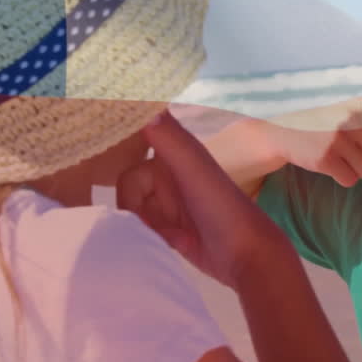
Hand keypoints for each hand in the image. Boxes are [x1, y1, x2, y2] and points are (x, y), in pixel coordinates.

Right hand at [118, 110, 293, 289]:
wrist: (246, 256)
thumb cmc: (223, 208)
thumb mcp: (196, 169)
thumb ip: (171, 138)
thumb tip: (144, 105)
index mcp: (174, 152)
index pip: (133, 143)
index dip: (122, 149)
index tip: (115, 166)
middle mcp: (168, 173)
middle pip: (127, 183)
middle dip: (132, 204)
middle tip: (151, 220)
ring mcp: (168, 202)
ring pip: (131, 207)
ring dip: (139, 222)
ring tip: (164, 234)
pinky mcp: (167, 228)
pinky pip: (140, 227)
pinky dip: (146, 235)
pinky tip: (168, 243)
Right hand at [264, 98, 361, 186]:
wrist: (284, 134)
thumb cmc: (325, 125)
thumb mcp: (349, 112)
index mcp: (359, 105)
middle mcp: (350, 120)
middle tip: (353, 151)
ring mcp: (337, 139)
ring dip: (356, 169)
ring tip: (340, 157)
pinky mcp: (325, 159)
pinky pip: (350, 179)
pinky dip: (343, 177)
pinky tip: (331, 165)